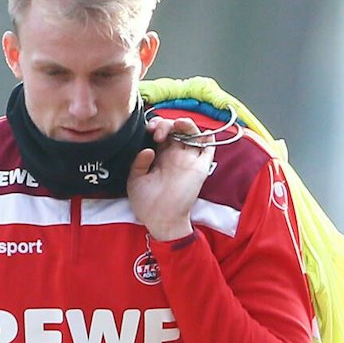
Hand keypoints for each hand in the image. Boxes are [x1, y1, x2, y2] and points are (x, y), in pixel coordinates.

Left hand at [127, 114, 212, 239]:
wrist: (161, 220)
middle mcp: (175, 155)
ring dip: (185, 123)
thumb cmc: (146, 203)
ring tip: (175, 125)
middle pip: (176, 129)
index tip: (147, 129)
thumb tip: (148, 149)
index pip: (162, 132)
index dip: (156, 125)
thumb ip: (138, 162)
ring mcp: (188, 160)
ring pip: (192, 133)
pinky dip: (208, 138)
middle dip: (166, 123)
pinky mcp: (200, 167)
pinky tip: (197, 132)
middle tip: (156, 132)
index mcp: (160, 156)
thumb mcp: (135, 180)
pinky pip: (209, 149)